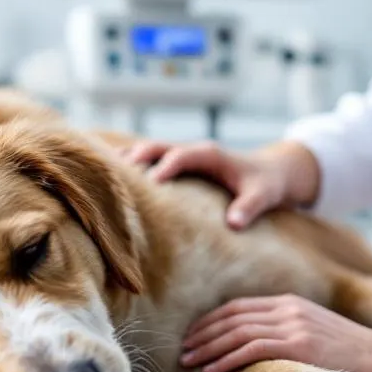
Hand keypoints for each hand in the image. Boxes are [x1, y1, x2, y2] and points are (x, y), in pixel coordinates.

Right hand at [123, 139, 320, 229]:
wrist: (271, 171)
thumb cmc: (267, 184)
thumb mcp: (264, 196)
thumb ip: (249, 208)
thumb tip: (234, 224)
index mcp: (211, 154)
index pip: (181, 155)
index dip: (165, 167)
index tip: (150, 184)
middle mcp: (194, 150)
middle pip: (158, 146)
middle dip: (136, 157)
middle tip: (113, 174)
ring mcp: (185, 154)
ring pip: (149, 150)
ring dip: (127, 159)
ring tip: (100, 174)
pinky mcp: (181, 163)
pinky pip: (152, 159)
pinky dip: (132, 164)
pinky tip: (110, 176)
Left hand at [180, 294, 371, 371]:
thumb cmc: (347, 353)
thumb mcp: (313, 331)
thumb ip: (285, 330)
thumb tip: (254, 344)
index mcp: (289, 303)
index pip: (239, 307)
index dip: (211, 320)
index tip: (193, 334)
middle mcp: (288, 308)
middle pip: (233, 316)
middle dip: (203, 333)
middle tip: (183, 349)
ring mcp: (293, 324)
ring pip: (237, 332)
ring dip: (209, 348)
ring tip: (189, 361)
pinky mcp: (298, 343)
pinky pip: (252, 349)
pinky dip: (227, 359)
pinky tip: (211, 370)